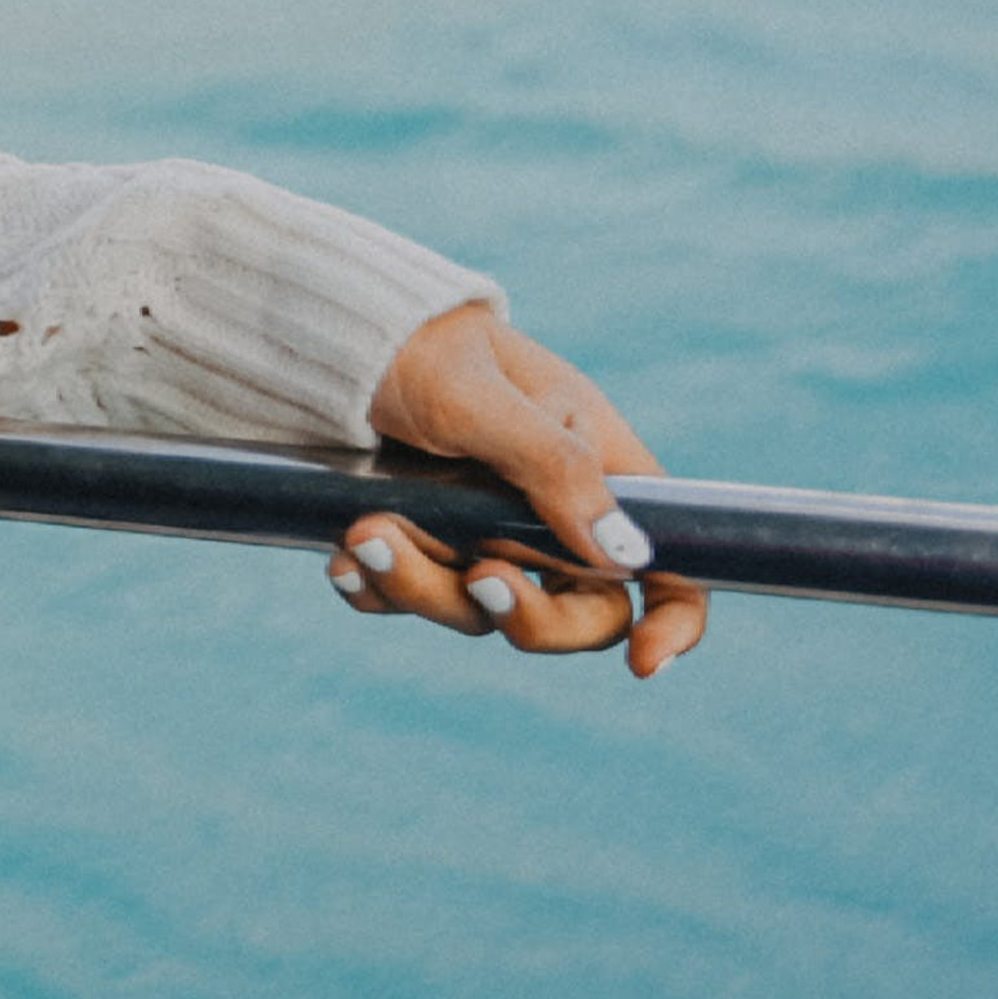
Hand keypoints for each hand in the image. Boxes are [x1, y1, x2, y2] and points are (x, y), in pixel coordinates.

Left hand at [337, 302, 707, 678]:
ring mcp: (480, 535)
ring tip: (366, 533)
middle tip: (477, 579)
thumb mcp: (483, 397)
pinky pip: (406, 598)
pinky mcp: (418, 543)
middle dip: (526, 616)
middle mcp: (547, 513)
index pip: (666, 557)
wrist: (325, 336)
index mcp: (593, 467)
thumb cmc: (422, 345)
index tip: (643, 662)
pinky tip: (344, 560)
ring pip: (477, 610)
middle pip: (576, 613)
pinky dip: (376, 587)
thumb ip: (554, 468)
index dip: (673, 617)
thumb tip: (628, 556)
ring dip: (422, 586)